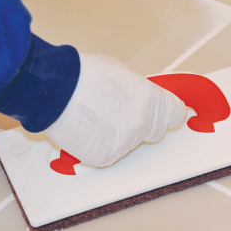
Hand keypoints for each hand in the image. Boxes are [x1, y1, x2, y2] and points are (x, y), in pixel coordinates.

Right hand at [45, 53, 185, 166]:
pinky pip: (109, 153)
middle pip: (154, 132)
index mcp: (151, 99)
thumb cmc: (83, 75)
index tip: (162, 115)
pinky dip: (100, 145)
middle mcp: (143, 124)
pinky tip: (87, 130)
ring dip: (118, 135)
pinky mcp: (106, 157)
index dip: (166, 114)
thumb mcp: (121, 73)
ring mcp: (125, 143)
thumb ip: (139, 91)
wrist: (54, 90)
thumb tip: (141, 100)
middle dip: (142, 125)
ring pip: (129, 144)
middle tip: (119, 114)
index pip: (175, 114)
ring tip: (95, 118)